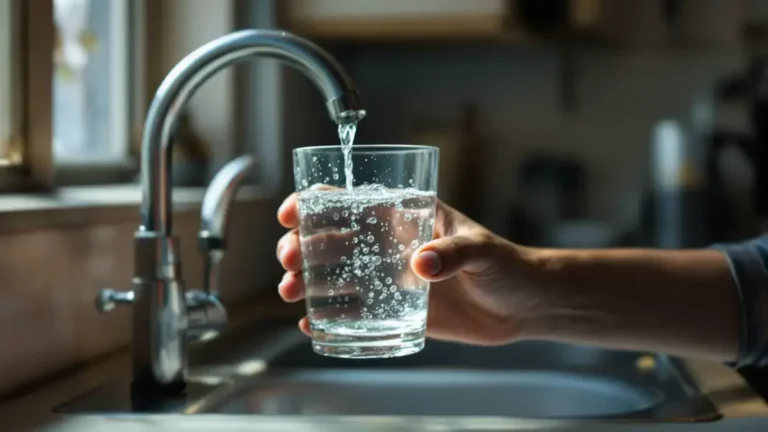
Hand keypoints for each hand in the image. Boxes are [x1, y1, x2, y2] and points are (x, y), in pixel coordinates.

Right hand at [276, 194, 554, 345]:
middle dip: (301, 244)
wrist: (523, 307)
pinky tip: (311, 321)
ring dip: (306, 279)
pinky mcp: (396, 310)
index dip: (316, 201)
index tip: (292, 211)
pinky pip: (354, 311)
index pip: (353, 200)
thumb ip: (455, 253)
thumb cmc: (507, 265)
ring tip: (291, 291)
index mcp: (407, 216)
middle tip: (289, 259)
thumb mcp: (482, 251)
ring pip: (335, 274)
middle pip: (332, 237)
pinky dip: (328, 314)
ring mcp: (389, 278)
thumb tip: (421, 264)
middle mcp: (390, 245)